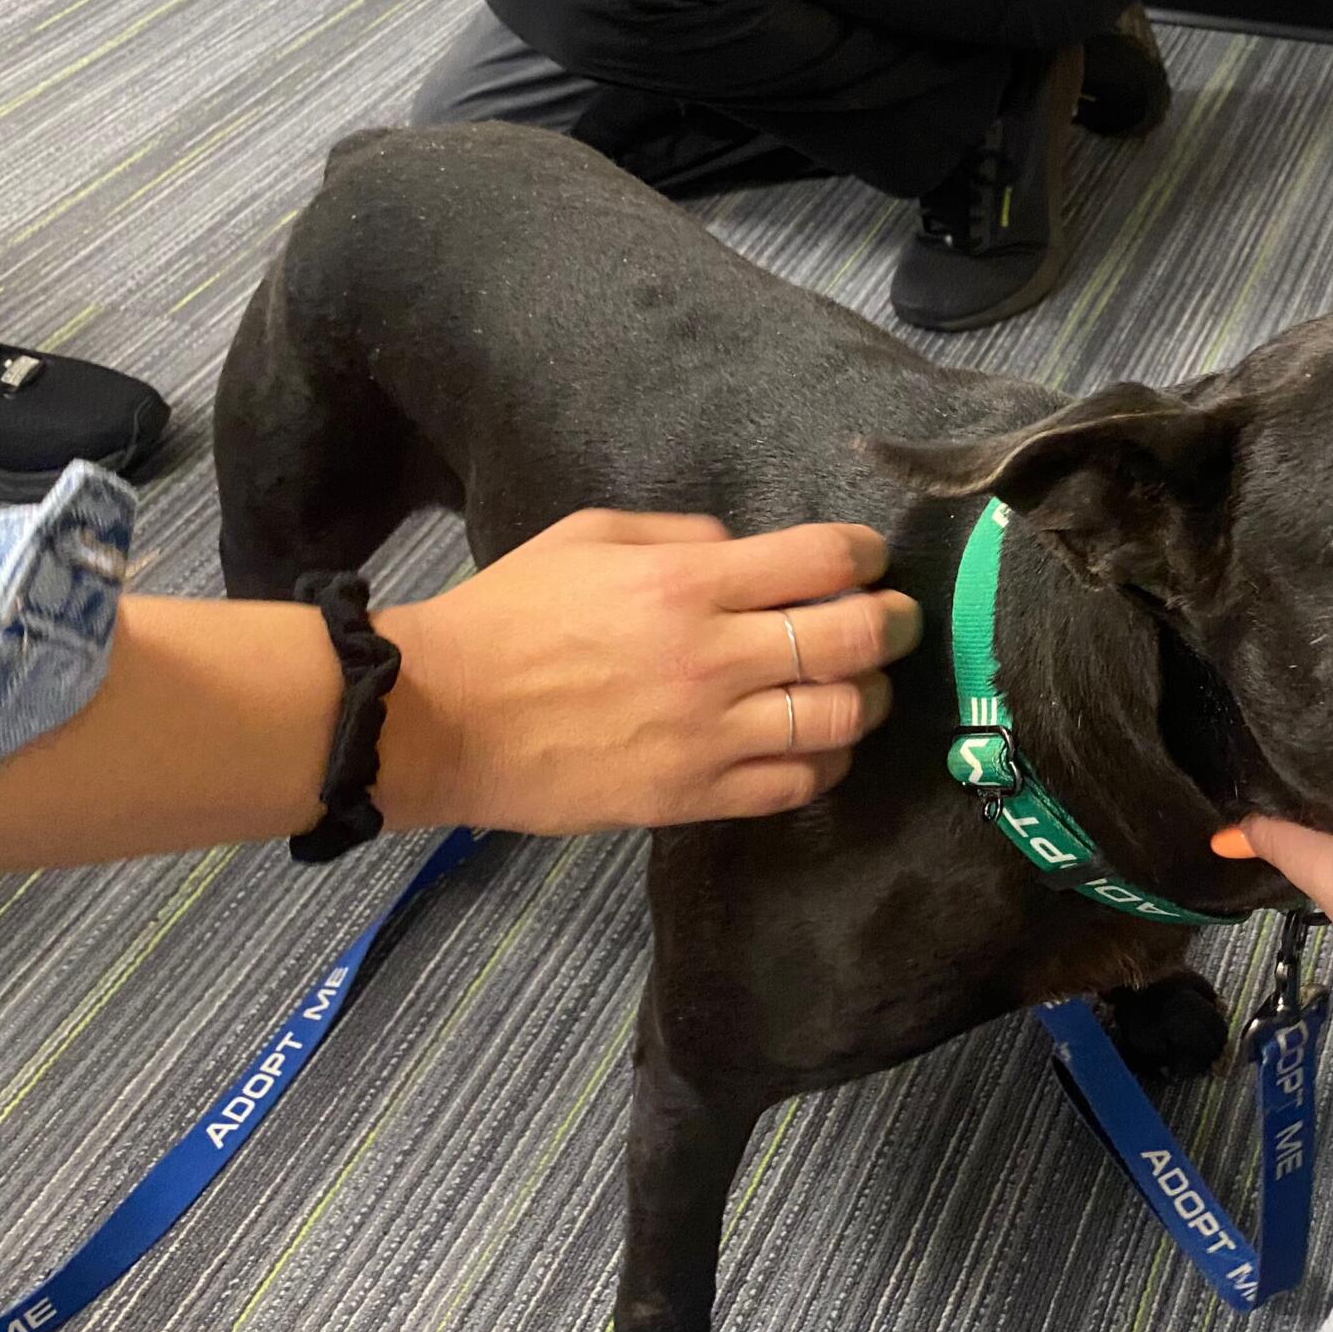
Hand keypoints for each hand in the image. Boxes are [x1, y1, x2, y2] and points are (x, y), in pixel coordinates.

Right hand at [377, 511, 919, 833]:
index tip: (869, 559)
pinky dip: (826, 763)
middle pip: (852, 641)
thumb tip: (747, 551)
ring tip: (858, 687)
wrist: (438, 717)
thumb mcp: (588, 537)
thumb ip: (680, 535)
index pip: (822, 560)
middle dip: (892, 625)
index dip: (864, 555)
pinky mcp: (692, 795)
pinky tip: (819, 744)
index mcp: (687, 583)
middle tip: (894, 622)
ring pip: (839, 719)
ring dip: (866, 699)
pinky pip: (795, 785)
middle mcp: (712, 657)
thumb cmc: (507, 616)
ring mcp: (708, 734)